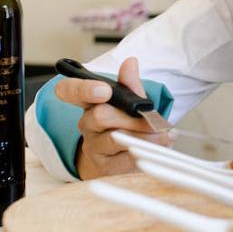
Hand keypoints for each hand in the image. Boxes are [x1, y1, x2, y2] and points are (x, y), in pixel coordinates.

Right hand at [53, 57, 169, 178]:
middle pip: (100, 116)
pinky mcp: (104, 168)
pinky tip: (159, 147)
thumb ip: (129, 85)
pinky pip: (123, 160)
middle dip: (130, 117)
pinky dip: (144, 153)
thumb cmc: (126, 125)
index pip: (70, 90)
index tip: (105, 90)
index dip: (84, 89)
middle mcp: (86, 124)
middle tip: (153, 120)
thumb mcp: (131, 103)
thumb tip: (130, 63)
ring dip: (143, 136)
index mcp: (89, 103)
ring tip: (162, 135)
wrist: (124, 159)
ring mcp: (93, 147)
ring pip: (114, 139)